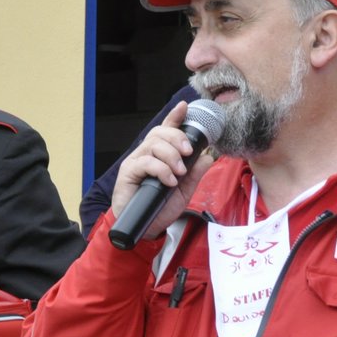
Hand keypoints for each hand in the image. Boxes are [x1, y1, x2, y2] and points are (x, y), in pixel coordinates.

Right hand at [110, 100, 216, 241]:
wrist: (145, 229)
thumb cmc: (160, 208)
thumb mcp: (185, 190)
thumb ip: (195, 173)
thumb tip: (209, 156)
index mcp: (159, 156)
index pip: (166, 131)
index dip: (175, 117)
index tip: (185, 107)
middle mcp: (145, 155)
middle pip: (160, 132)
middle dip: (178, 138)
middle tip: (188, 153)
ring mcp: (135, 162)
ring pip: (153, 144)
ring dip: (171, 156)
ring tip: (179, 173)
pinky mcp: (128, 173)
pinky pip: (146, 162)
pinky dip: (162, 170)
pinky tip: (169, 181)